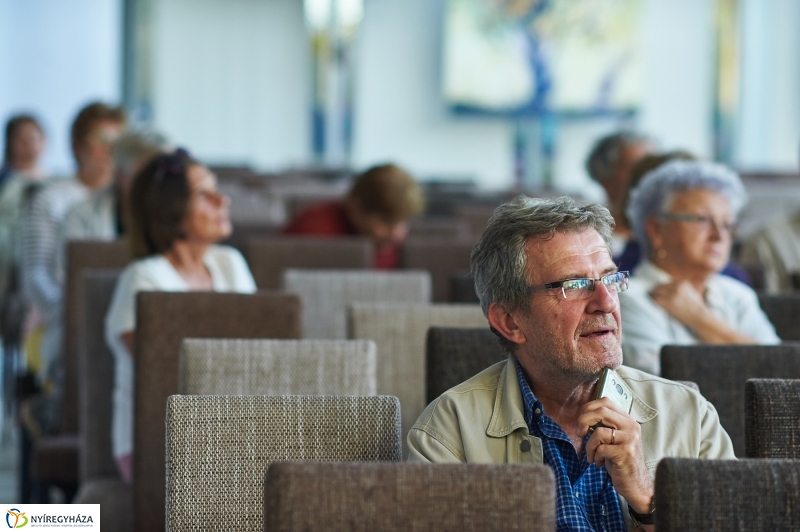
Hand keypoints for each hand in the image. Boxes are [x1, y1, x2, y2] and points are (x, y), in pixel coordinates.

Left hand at [578, 397, 653, 514]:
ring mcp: (630, 439)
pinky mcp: (625, 453)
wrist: (636, 485)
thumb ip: (604, 426)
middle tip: (579, 433)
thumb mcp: (613, 440)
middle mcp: (632, 427)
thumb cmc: (619, 461)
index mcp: (628, 420)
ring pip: (598, 432)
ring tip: (592, 456)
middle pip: (601, 411)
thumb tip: (583, 415)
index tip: (581, 421)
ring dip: (589, 445)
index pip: (606, 402)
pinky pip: (601, 449)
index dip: (589, 407)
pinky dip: (595, 456)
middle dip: (584, 421)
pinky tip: (598, 463)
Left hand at [648, 280, 709, 327]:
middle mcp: (678, 287)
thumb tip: (670, 287)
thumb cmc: (696, 307)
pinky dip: (654, 301)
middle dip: (655, 290)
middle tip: (650, 294)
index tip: (657, 291)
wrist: (700, 316)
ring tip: (651, 298)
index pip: (666, 283)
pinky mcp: (670, 302)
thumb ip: (682, 288)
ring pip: (656, 291)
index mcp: (683, 283)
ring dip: (653, 295)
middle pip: (660, 286)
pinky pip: (656, 299)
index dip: (661, 288)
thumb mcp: (692, 292)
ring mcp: (673, 294)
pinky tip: (654, 303)